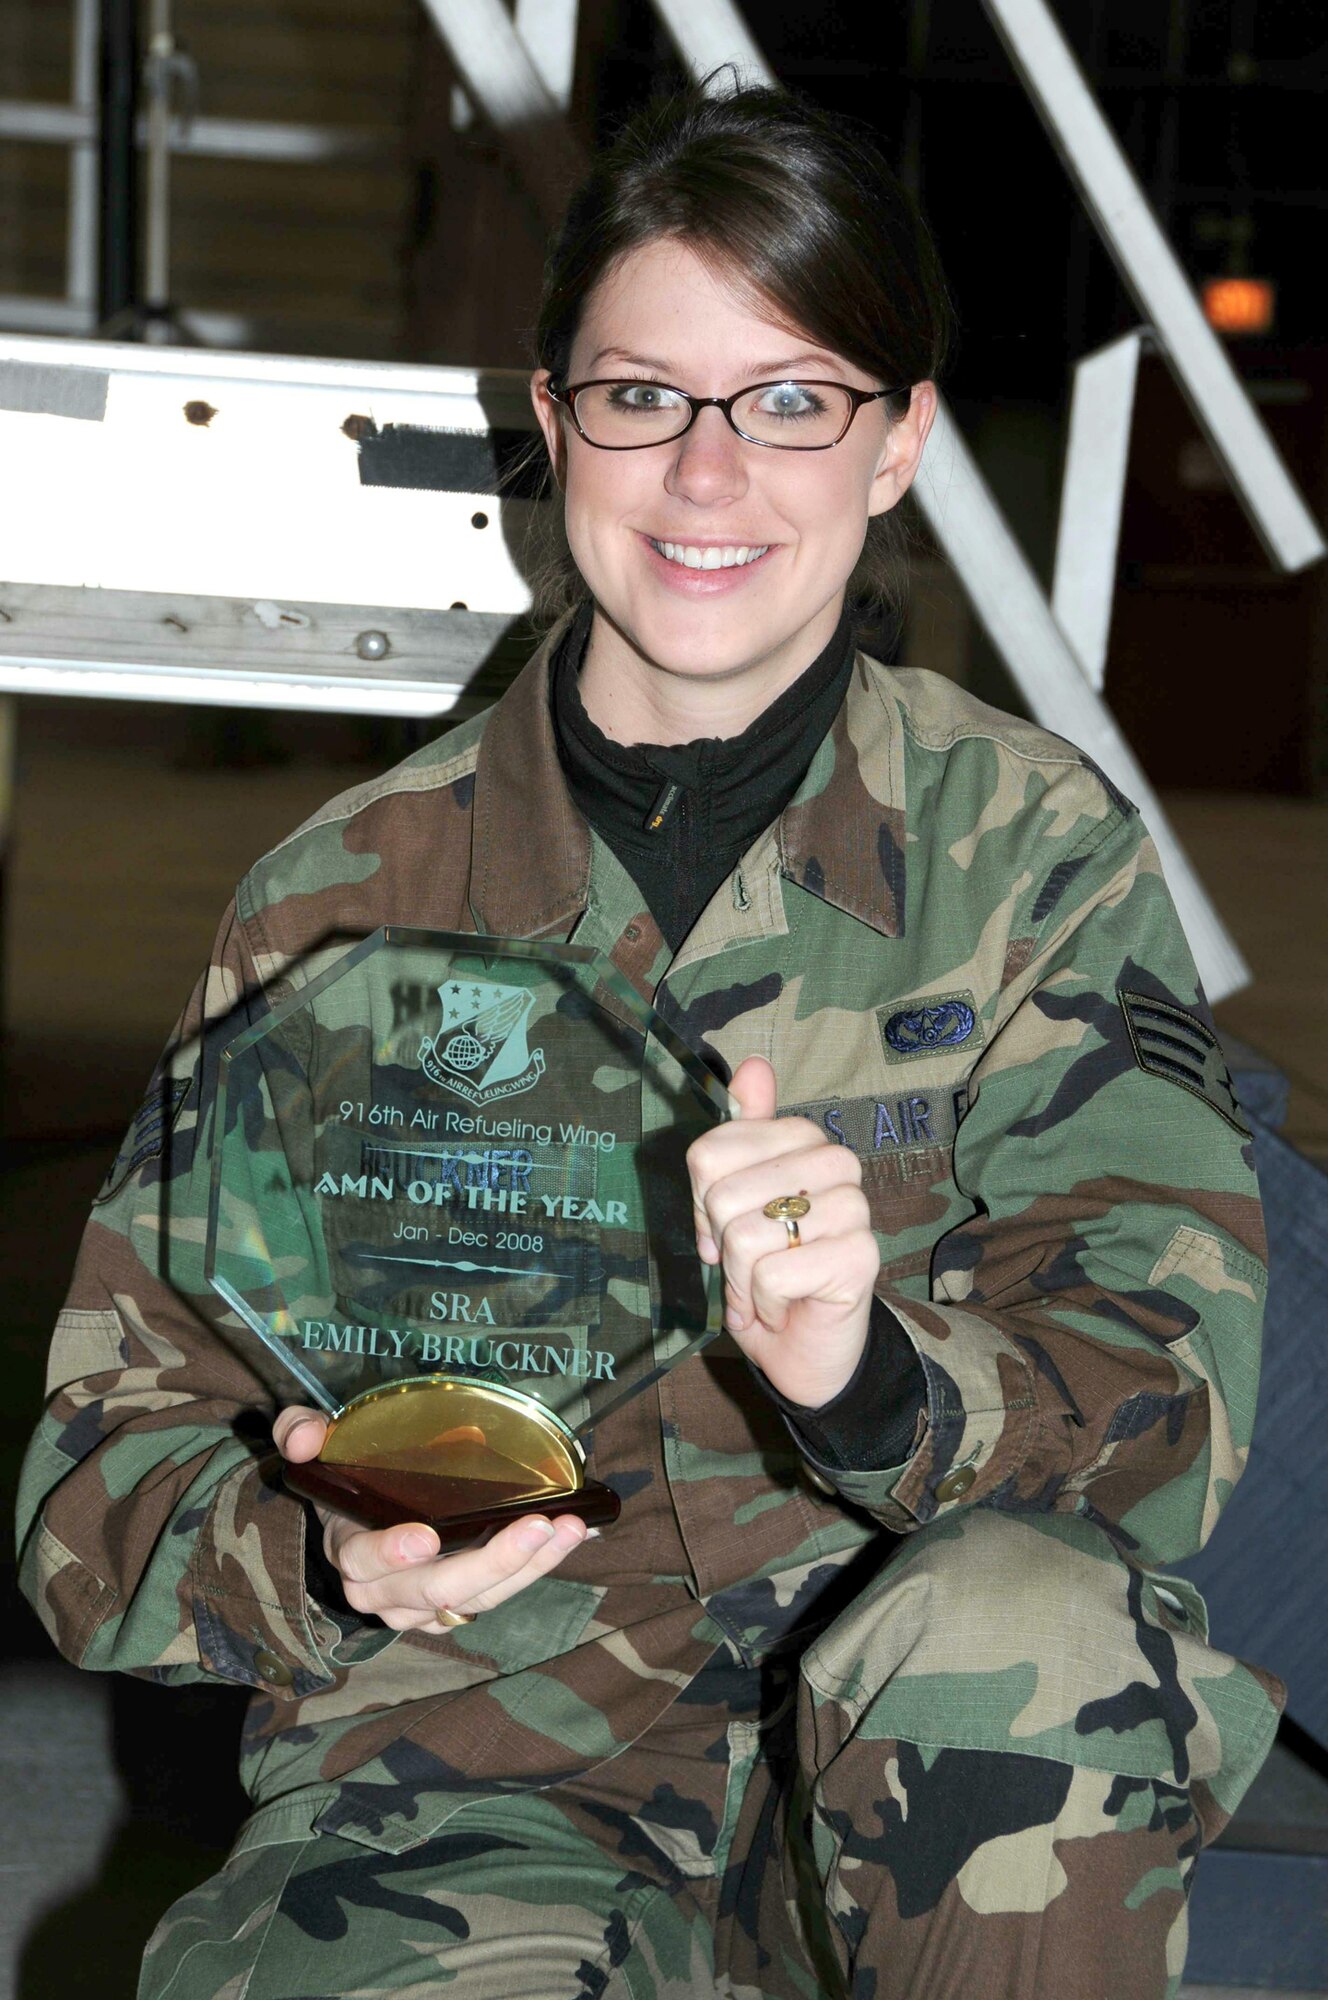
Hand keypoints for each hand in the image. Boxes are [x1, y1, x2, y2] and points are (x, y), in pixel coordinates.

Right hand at [273, 1407, 587, 1635]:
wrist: (360, 1521)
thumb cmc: (345, 1481)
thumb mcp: (317, 1448)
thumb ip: (299, 1432)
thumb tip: (306, 1435)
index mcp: (349, 1553)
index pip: (364, 1562)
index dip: (392, 1553)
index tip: (426, 1537)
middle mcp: (385, 1594)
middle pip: (439, 1589)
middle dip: (494, 1561)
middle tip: (541, 1525)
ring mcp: (424, 1608)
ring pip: (478, 1598)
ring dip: (531, 1566)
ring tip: (572, 1528)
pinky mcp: (457, 1609)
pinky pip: (500, 1595)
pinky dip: (540, 1568)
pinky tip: (578, 1536)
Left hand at [687, 1056, 880, 1408]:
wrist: (807, 1348)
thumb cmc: (767, 1272)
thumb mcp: (732, 1204)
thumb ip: (736, 1139)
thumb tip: (752, 1067)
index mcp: (802, 1139)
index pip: (709, 1154)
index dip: (702, 1206)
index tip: (723, 1232)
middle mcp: (836, 1163)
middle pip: (721, 1194)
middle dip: (722, 1248)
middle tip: (750, 1268)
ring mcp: (854, 1208)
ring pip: (743, 1235)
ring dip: (742, 1281)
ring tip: (766, 1289)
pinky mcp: (860, 1256)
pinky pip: (770, 1273)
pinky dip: (763, 1303)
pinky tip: (785, 1307)